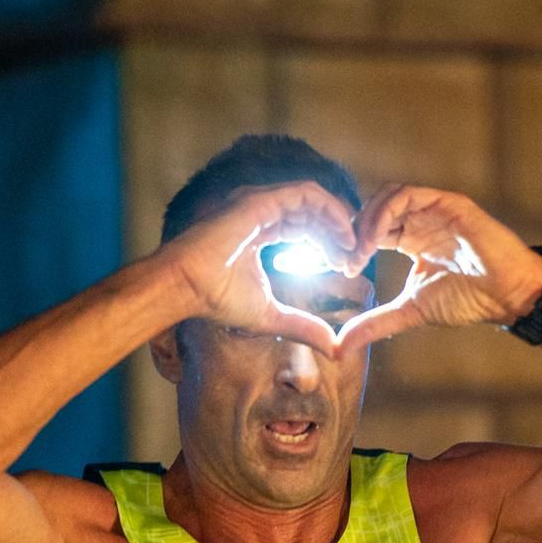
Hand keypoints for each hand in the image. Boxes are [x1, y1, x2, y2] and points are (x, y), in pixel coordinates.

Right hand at [158, 183, 357, 355]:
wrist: (186, 287)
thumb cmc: (217, 299)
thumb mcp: (272, 315)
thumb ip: (302, 326)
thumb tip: (333, 348)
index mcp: (261, 233)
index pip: (305, 228)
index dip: (329, 245)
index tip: (346, 267)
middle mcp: (261, 213)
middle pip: (313, 214)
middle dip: (338, 233)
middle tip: (355, 259)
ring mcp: (260, 203)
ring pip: (314, 201)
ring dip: (338, 221)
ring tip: (353, 247)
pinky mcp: (260, 200)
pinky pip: (306, 194)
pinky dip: (330, 209)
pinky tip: (343, 235)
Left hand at [332, 186, 541, 355]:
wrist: (507, 295)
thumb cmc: (469, 299)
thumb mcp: (412, 310)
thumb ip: (377, 321)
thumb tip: (342, 345)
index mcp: (412, 238)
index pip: (371, 228)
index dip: (353, 245)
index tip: (345, 269)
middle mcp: (421, 219)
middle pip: (374, 207)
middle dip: (354, 230)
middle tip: (346, 257)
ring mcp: (435, 208)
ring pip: (387, 195)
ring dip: (367, 219)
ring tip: (361, 249)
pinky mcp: (448, 203)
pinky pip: (408, 195)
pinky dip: (385, 212)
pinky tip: (377, 238)